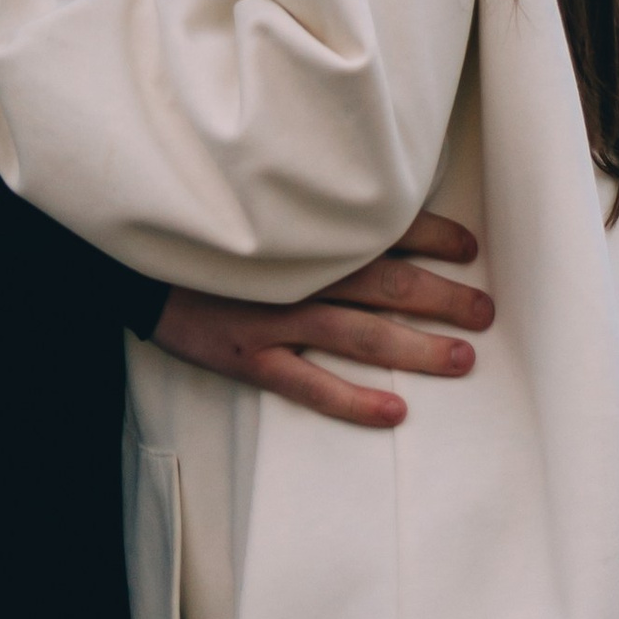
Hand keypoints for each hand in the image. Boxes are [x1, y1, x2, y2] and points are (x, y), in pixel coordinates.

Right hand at [149, 213, 491, 430]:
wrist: (131, 260)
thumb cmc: (204, 229)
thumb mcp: (258, 206)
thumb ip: (310, 211)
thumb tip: (370, 209)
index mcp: (307, 229)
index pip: (383, 226)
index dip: (432, 235)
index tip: (470, 246)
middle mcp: (300, 269)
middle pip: (387, 282)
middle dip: (443, 296)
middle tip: (487, 311)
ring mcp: (275, 315)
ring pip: (360, 333)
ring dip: (416, 347)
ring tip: (463, 359)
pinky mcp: (250, 355)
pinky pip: (310, 384)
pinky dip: (354, 400)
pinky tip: (394, 411)